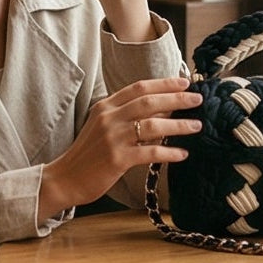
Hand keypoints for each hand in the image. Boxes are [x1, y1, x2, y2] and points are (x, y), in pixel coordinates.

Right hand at [38, 77, 203, 220]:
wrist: (65, 178)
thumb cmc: (87, 154)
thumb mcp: (102, 127)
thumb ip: (125, 116)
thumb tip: (160, 109)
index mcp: (105, 106)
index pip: (138, 87)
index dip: (164, 84)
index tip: (184, 83)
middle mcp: (109, 118)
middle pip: (149, 101)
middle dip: (177, 98)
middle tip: (198, 99)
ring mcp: (113, 138)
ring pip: (153, 125)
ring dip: (178, 125)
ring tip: (196, 126)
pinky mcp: (117, 159)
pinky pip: (150, 152)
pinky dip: (169, 152)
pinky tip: (182, 154)